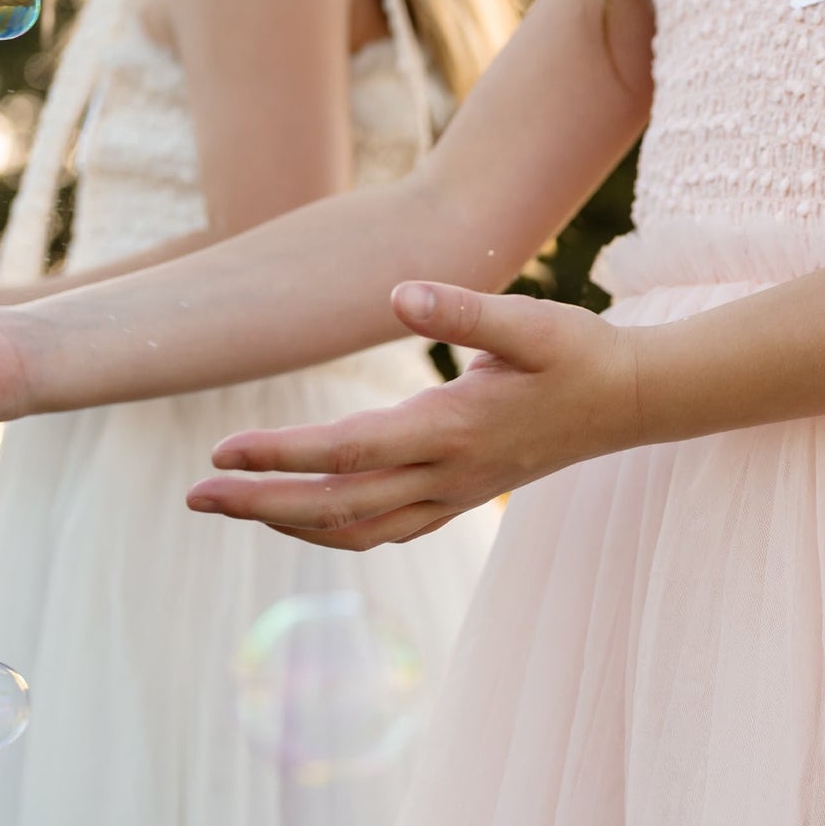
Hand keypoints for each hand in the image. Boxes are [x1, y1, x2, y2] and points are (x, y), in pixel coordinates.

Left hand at [185, 282, 643, 548]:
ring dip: (289, 523)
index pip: (348, 452)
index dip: (281, 455)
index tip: (221, 452)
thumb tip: (398, 294)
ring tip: (230, 509)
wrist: (630, 402)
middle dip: (261, 504)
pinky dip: (333, 531)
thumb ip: (463, 309)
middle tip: (193, 497)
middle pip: (337, 506)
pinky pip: (384, 531)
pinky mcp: (460, 499)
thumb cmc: (578, 353)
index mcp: (453, 430)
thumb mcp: (528, 320)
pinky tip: (300, 517)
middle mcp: (447, 475)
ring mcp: (454, 495)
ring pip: (357, 530)